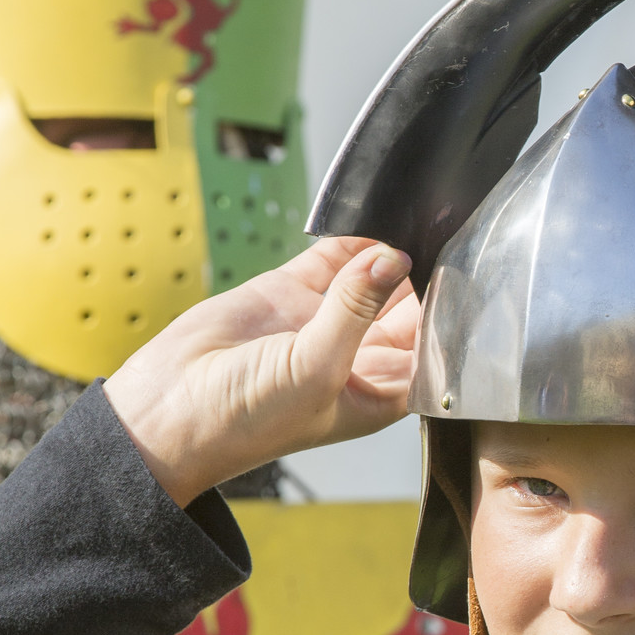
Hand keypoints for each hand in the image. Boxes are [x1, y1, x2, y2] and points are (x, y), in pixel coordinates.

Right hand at [104, 237, 416, 505]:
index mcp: (379, 393)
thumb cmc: (248, 420)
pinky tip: (367, 214)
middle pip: (409, 309)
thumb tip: (391, 258)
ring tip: (412, 214)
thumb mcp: (315, 369)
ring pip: (373, 277)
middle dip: (425, 277)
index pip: (431, 348)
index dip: (446, 314)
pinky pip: (332, 258)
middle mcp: (358, 358)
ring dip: (388, 251)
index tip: (464, 273)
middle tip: (443, 235)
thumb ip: (356, 310)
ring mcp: (325, 322)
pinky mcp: (291, 293)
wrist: (171, 410)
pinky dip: (349, 236)